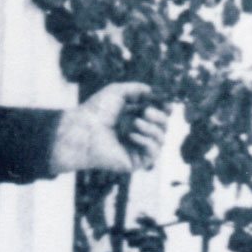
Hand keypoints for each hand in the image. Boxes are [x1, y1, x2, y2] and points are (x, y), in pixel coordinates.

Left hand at [50, 83, 168, 175]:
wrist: (83, 130)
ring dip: (152, 128)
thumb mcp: (118, 91)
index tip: (168, 104)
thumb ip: (138, 89)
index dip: (166, 110)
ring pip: (161, 139)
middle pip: (164, 126)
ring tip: (135, 122)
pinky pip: (153, 152)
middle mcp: (137, 133)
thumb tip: (154, 92)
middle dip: (159, 117)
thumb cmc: (96, 110)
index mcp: (134, 117)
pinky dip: (146, 141)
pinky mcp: (136, 161)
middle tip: (146, 111)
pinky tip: (132, 135)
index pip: (159, 115)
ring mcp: (137, 148)